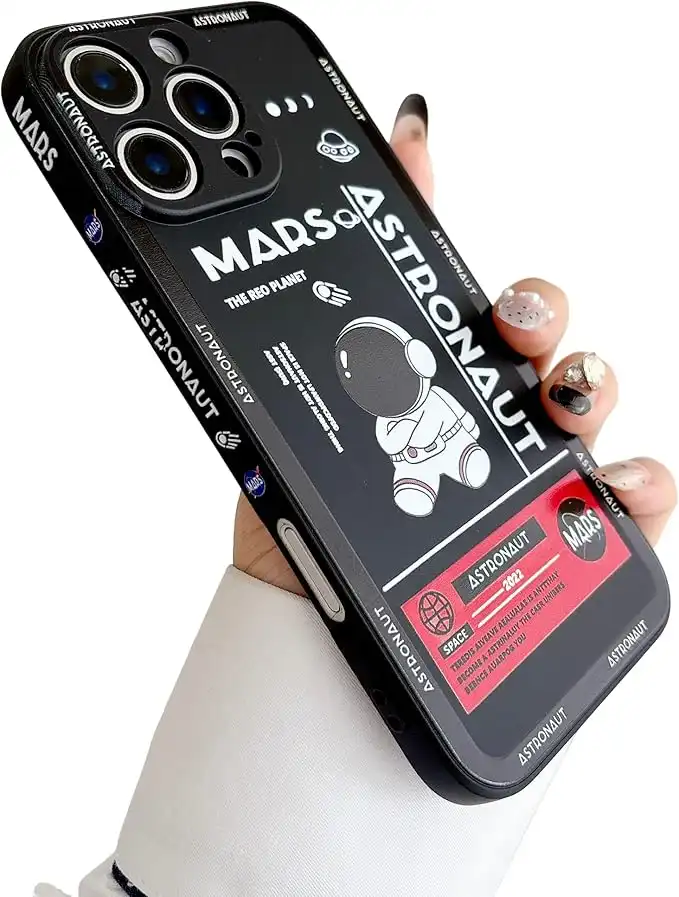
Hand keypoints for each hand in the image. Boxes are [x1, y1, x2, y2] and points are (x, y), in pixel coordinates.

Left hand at [234, 94, 675, 593]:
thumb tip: (409, 140)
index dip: (522, 303)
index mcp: (440, 391)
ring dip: (589, 397)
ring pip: (592, 422)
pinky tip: (607, 486)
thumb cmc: (307, 509)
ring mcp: (531, 485)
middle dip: (548, 334)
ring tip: (557, 410)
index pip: (501, 327)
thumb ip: (369, 271)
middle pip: (554, 363)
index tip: (508, 304)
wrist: (298, 621)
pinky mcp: (563, 543)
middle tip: (516, 336)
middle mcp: (492, 431)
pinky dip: (636, 487)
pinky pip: (627, 510)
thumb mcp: (319, 383)